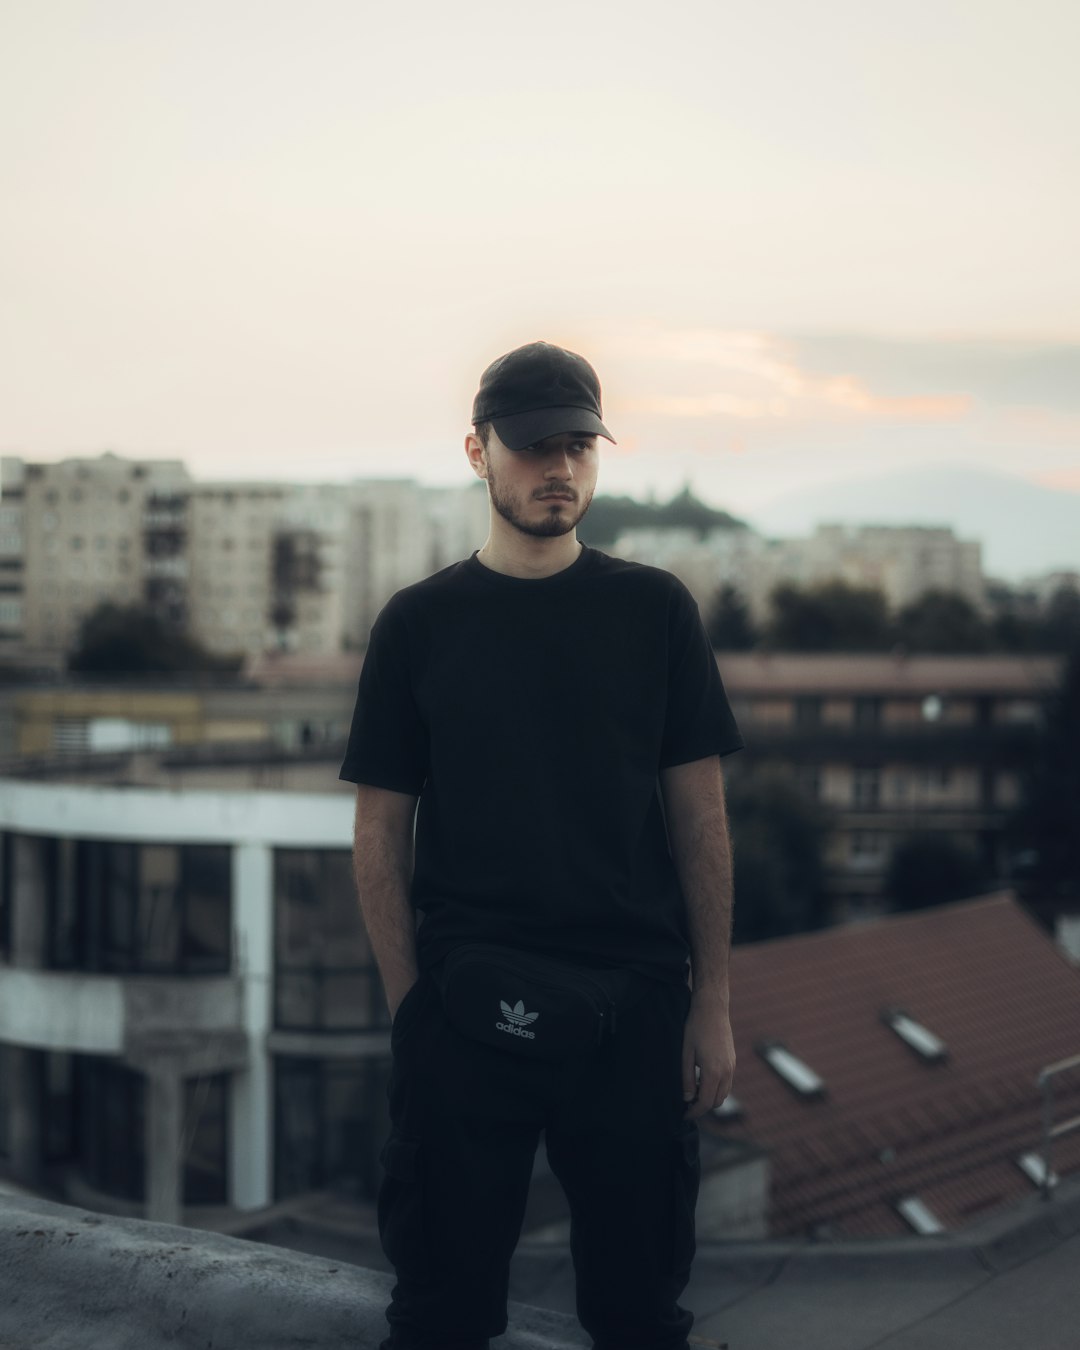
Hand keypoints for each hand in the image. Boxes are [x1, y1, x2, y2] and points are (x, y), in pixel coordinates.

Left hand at [682, 990, 734, 1119]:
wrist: (712, 1008)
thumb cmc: (695, 1028)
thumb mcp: (686, 1054)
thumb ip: (686, 1078)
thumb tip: (687, 1098)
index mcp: (713, 1072)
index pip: (705, 1103)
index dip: (694, 1112)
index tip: (683, 1114)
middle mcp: (726, 1072)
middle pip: (716, 1102)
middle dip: (702, 1107)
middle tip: (686, 1104)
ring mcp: (732, 1066)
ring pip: (724, 1094)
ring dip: (710, 1098)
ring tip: (694, 1092)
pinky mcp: (732, 1061)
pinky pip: (727, 1083)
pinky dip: (717, 1088)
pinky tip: (703, 1080)